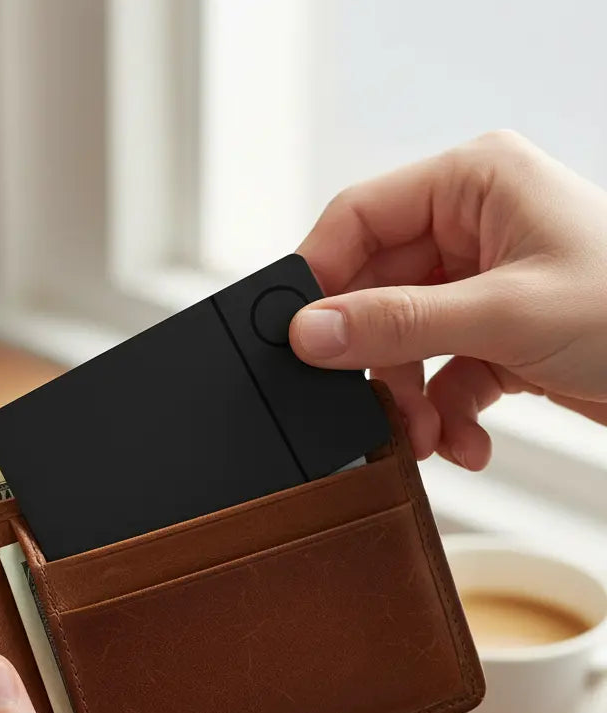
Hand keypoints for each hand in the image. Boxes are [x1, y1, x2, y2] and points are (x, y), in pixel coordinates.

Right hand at [290, 130, 606, 468]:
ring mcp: (481, 285)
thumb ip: (396, 324)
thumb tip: (310, 332)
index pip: (359, 217)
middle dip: (375, 361)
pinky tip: (463, 441)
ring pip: (400, 342)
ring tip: (426, 437)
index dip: (319, 277)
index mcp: (474, 184)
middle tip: (368, 404)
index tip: (295, 335)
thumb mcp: (505, 316)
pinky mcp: (494, 336)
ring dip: (407, 399)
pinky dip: (442, 415)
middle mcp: (472, 228)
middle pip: (374, 292)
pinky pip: (437, 374)